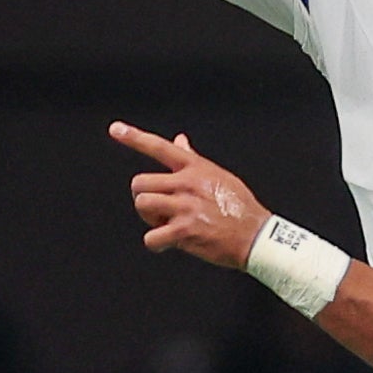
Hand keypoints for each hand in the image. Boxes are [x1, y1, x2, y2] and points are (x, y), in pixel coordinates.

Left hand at [109, 122, 266, 267]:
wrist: (257, 237)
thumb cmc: (239, 207)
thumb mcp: (219, 175)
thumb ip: (193, 159)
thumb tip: (179, 139)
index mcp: (195, 167)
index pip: (160, 146)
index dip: (134, 137)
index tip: (115, 129)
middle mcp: (187, 183)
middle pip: (140, 183)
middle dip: (144, 198)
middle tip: (160, 210)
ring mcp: (185, 206)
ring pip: (142, 205)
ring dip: (149, 219)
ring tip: (167, 224)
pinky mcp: (184, 230)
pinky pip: (151, 237)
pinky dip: (156, 243)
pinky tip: (171, 242)